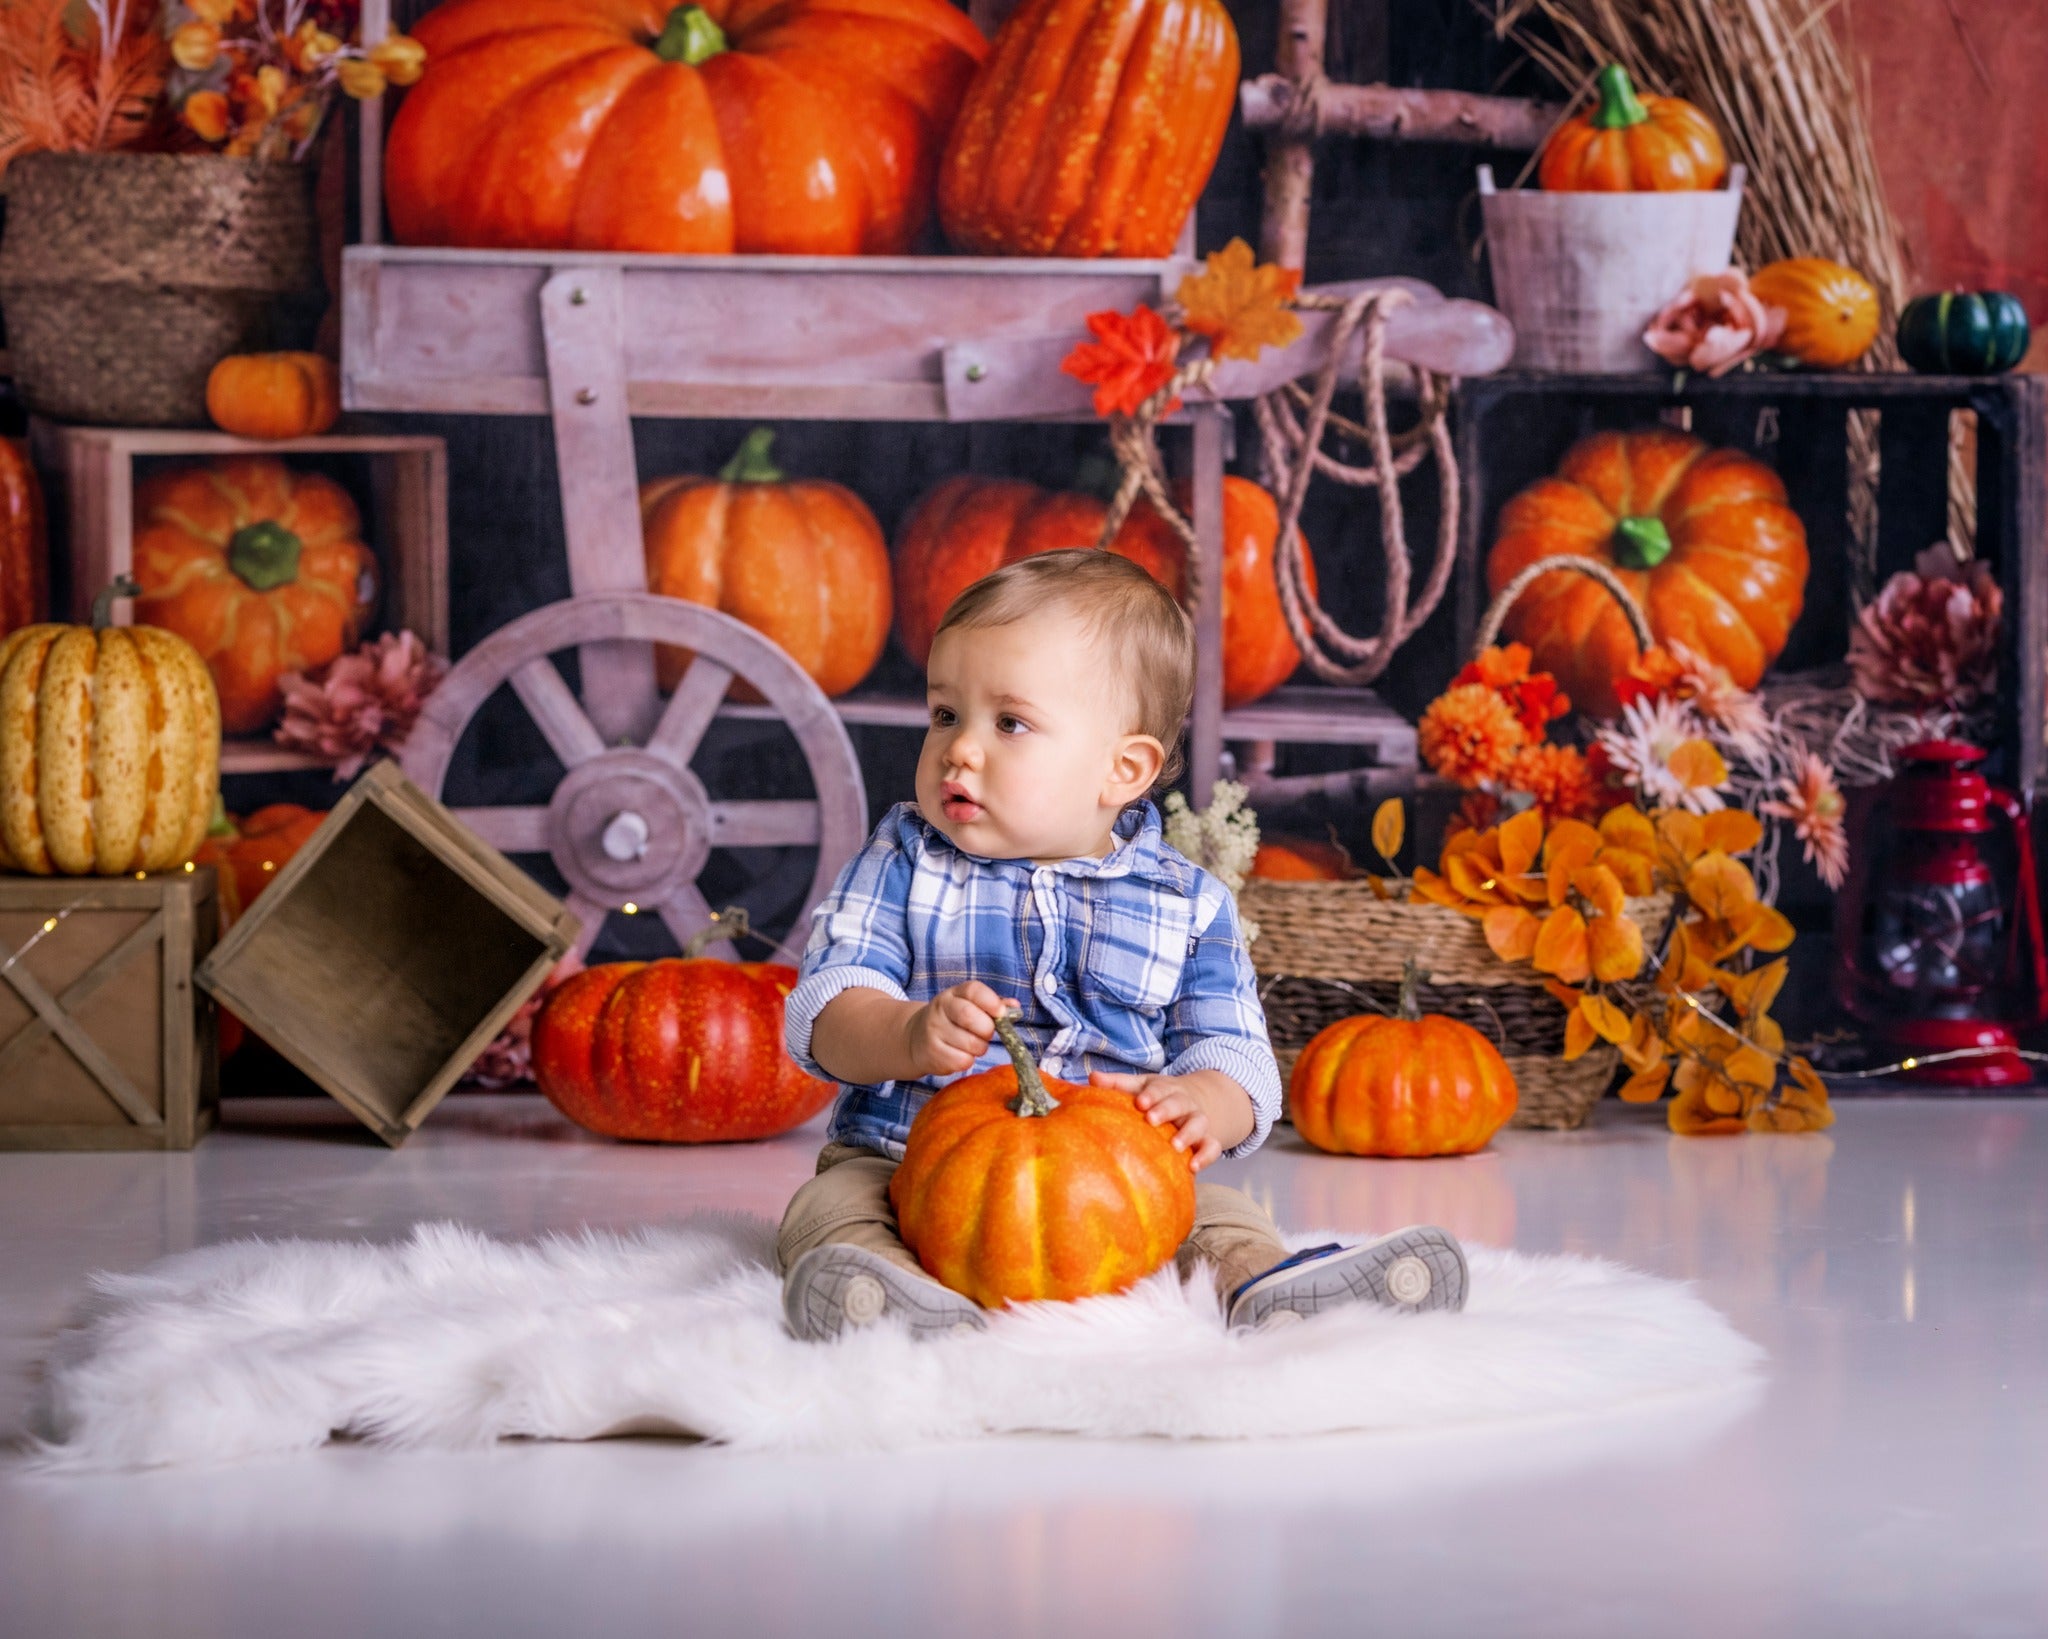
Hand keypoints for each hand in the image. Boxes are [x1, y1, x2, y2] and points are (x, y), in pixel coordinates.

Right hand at [904, 981, 1014, 1078]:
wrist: (915, 1039)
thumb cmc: (952, 1021)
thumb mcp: (969, 1007)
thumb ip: (993, 1005)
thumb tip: (1015, 1007)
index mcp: (953, 994)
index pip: (974, 990)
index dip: (992, 1002)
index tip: (1002, 1014)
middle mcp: (940, 1008)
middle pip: (971, 1017)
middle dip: (987, 1030)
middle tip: (986, 1034)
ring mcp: (934, 1031)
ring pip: (971, 1043)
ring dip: (979, 1048)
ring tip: (971, 1045)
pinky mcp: (932, 1053)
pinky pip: (962, 1061)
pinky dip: (968, 1061)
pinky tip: (959, 1055)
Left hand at [1089, 1068, 1253, 1172]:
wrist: (1195, 1101)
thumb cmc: (1157, 1097)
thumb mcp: (1140, 1086)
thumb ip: (1117, 1084)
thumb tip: (1092, 1077)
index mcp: (1165, 1088)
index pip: (1159, 1088)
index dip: (1151, 1094)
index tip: (1140, 1102)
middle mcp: (1183, 1103)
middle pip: (1179, 1102)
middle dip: (1166, 1110)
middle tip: (1151, 1120)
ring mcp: (1197, 1121)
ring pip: (1198, 1123)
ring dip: (1188, 1134)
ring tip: (1175, 1146)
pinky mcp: (1207, 1139)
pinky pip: (1212, 1146)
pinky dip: (1206, 1155)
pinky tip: (1193, 1167)